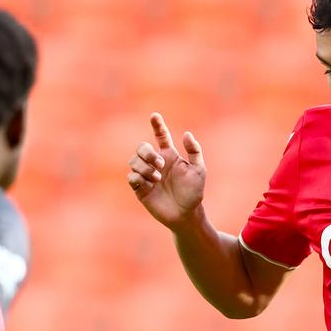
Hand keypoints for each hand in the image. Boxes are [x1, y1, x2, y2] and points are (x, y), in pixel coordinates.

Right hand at [127, 112, 205, 229]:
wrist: (186, 214)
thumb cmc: (194, 192)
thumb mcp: (199, 171)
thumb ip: (194, 151)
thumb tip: (186, 134)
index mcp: (169, 156)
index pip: (160, 136)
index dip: (157, 125)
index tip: (155, 116)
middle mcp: (156, 164)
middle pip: (141, 147)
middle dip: (147, 152)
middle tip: (160, 164)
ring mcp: (147, 176)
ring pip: (133, 161)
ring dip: (144, 167)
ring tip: (157, 179)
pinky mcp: (140, 189)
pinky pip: (131, 177)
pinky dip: (138, 178)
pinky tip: (150, 184)